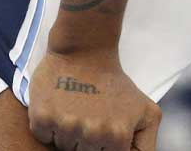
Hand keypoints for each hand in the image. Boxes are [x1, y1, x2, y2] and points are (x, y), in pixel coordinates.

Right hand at [27, 47, 159, 150]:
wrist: (86, 49)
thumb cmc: (115, 82)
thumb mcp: (147, 113)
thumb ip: (145, 145)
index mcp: (117, 136)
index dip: (103, 145)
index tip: (102, 125)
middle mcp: (92, 133)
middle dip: (86, 139)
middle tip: (89, 113)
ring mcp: (67, 126)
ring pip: (62, 147)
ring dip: (67, 132)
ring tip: (75, 107)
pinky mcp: (43, 117)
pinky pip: (43, 136)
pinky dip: (48, 125)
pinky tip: (60, 105)